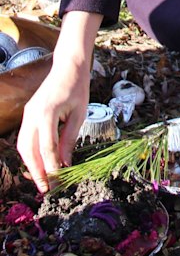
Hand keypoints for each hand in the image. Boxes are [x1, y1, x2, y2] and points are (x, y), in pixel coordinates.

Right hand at [16, 11, 101, 191]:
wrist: (68, 66)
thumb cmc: (77, 88)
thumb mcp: (79, 114)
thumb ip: (70, 139)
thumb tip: (65, 164)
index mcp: (46, 113)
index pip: (47, 148)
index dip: (52, 167)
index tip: (58, 182)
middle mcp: (32, 115)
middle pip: (29, 150)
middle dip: (37, 171)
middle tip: (47, 189)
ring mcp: (28, 114)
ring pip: (23, 146)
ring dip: (31, 165)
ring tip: (43, 180)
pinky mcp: (28, 114)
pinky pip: (26, 138)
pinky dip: (31, 153)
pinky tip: (40, 163)